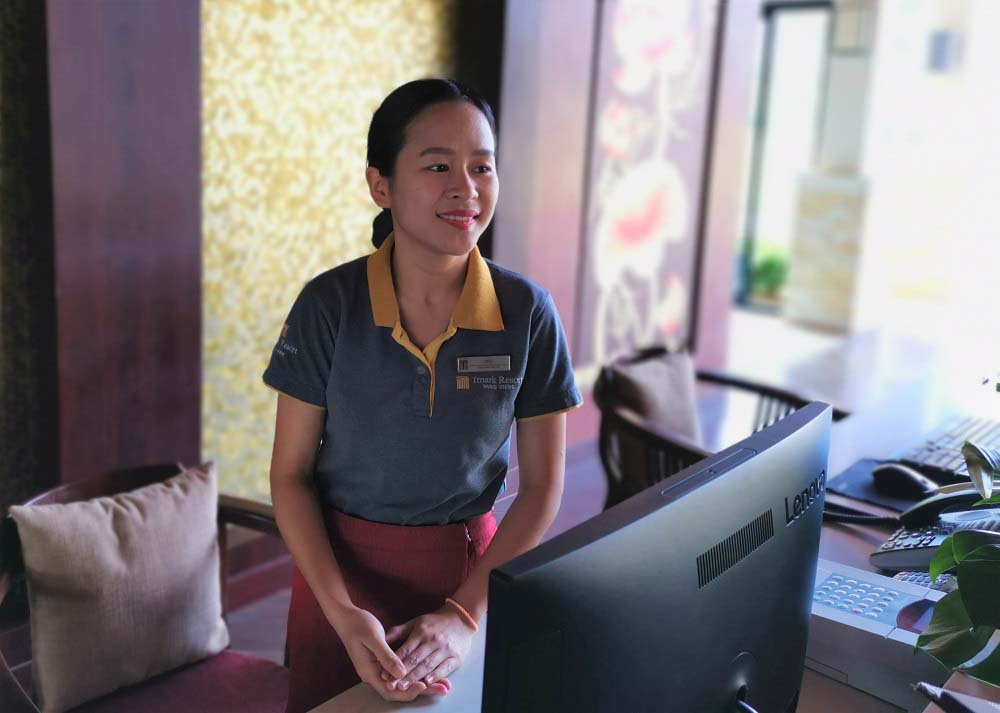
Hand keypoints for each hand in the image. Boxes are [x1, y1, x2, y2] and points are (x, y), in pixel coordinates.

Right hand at [329, 605, 449, 699]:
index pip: (391, 691)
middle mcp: (374, 675)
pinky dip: (416, 673)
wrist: (346, 616)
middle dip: (422, 690)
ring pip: (403, 683)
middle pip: (400, 691)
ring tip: (443, 684)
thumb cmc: (358, 625)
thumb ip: (386, 656)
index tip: (424, 684)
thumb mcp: (373, 638)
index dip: (408, 690)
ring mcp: (378, 669)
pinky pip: (401, 673)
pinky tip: (430, 672)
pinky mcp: (383, 662)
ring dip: (422, 683)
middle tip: (443, 689)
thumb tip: (402, 672)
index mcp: (369, 671)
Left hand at [379, 604, 475, 690]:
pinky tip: (427, 682)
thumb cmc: (435, 623)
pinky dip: (436, 675)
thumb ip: (399, 631)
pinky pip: (445, 667)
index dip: (394, 663)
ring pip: (427, 665)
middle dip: (402, 674)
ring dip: (415, 677)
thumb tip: (382, 639)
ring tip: (404, 687)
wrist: (461, 619)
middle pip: (415, 659)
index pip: (405, 650)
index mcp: (421, 632)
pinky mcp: (456, 657)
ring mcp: (445, 649)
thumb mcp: (416, 622)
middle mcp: (432, 640)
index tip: (384, 674)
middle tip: (391, 685)